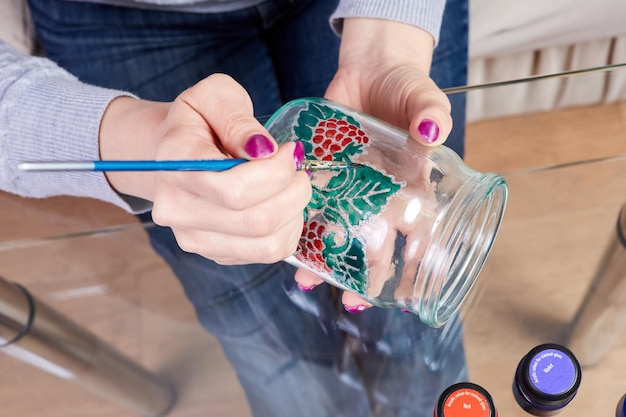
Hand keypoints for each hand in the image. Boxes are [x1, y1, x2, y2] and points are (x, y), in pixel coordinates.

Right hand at [99, 74, 311, 263]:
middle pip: (256, 221)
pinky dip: (289, 229)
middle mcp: (177, 211)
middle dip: (293, 192)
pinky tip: (284, 203)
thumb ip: (237, 119)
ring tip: (293, 185)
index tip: (289, 150)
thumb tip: (264, 150)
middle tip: (299, 168)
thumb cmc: (200, 120)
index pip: (234, 190)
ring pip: (267, 243)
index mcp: (175, 167)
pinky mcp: (217, 253)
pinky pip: (269, 253)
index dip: (276, 173)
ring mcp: (195, 238)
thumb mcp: (215, 96)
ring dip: (295, 212)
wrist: (179, 152)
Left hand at [295, 18, 452, 310]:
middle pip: (374, 241)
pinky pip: (313, 201)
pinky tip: (289, 239)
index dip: (415, 264)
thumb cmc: (406, 87)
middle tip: (351, 299)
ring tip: (307, 278)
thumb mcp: (424, 98)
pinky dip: (302, 220)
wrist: (371, 68)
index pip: (418, 232)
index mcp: (410, 186)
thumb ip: (431, 113)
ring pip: (339, 228)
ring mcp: (351, 185)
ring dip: (325, 255)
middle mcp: (380, 193)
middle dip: (364, 272)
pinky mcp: (326, 172)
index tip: (408, 295)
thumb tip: (433, 132)